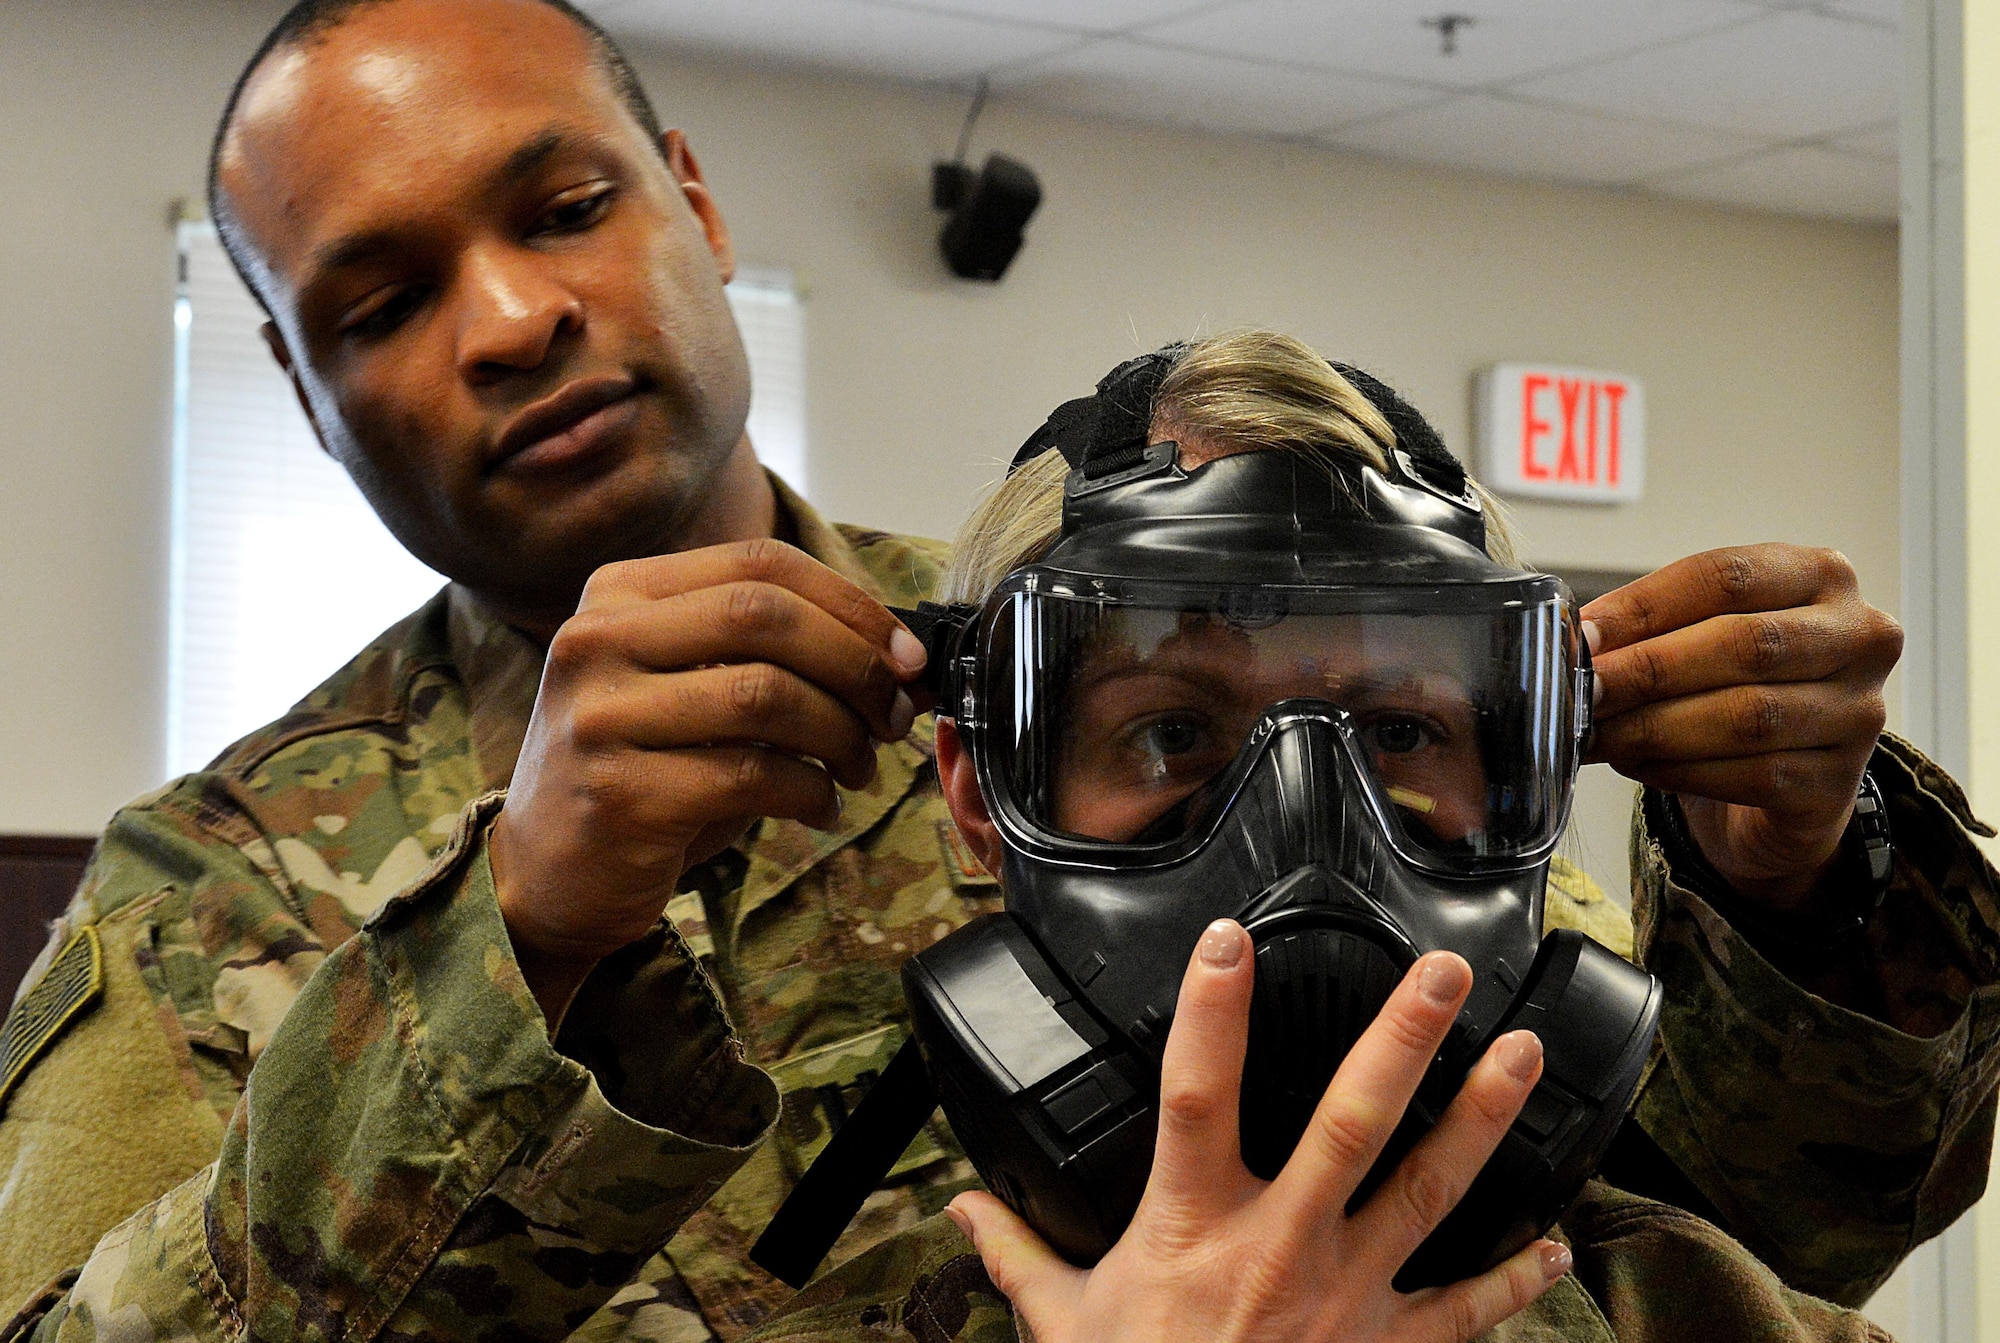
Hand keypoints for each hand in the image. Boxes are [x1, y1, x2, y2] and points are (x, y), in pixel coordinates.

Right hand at [489, 539, 925, 1016]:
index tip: (904, 654)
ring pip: (766, 695)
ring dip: (842, 733)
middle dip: (856, 664)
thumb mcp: (688, 687)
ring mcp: (599, 716)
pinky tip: (821, 808)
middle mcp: (597, 640)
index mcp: (619, 592)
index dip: (849, 602)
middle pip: (765, 616)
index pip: (759, 563)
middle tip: (895, 713)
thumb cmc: (643, 771)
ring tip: (860, 767)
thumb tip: (899, 653)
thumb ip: (769, 653)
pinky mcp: (620, 794)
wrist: (546, 876)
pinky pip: (752, 774)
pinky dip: (811, 791)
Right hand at [946, 924, 1568, 1342]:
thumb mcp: (1063, 1326)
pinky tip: (1557, 1243)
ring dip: (1480, 1121)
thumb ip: (1020, 1254)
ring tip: (1525, 1055)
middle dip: (1401, 1043)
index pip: (1195, 1097)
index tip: (1227, 939)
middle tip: (1442, 974)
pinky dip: (1514, 1279)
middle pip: (1350, 1126)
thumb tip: (966, 1206)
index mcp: (1191, 1230)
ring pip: (1427, 1193)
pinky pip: (1463, 1310)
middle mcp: (1279, 1250)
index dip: (1209, 1013)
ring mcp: (1345, 1298)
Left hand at [1582, 544, 1901, 912]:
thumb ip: (1652, 628)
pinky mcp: (1839, 781)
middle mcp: (1860, 635)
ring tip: (1596, 732)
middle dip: (1647, 670)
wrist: (1789, 772)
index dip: (1646, 606)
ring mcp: (1860, 711)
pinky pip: (1750, 775)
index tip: (1583, 635)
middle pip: (1743, 644)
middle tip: (1582, 689)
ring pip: (1747, 716)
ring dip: (1654, 726)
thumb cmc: (1736, 683)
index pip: (1726, 577)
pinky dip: (1680, 769)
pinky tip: (1635, 763)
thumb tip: (1578, 640)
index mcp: (1821, 575)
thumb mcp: (1701, 633)